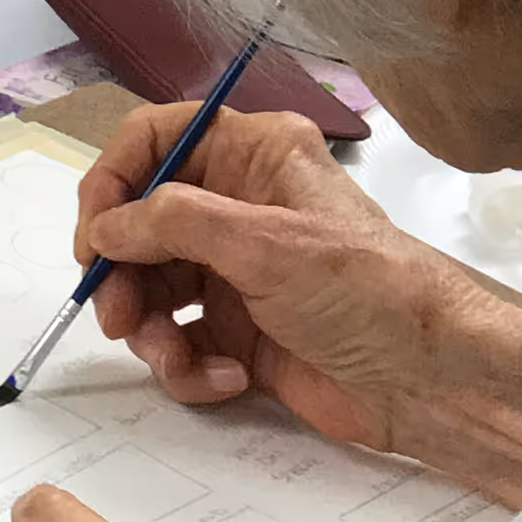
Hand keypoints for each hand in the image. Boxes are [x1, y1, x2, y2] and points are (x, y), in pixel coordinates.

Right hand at [75, 103, 521, 507]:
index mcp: (253, 157)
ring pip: (149, 292)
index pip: (155, 140)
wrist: (426, 381)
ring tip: (176, 358)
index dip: (113, 181)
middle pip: (138, 227)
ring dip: (151, 332)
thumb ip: (172, 224)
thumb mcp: (264, 244)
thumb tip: (105, 228)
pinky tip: (227, 378)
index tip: (94, 235)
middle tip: (119, 317)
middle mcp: (236, 208)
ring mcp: (233, 272)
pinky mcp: (234, 332)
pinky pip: (176, 343)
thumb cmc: (366, 292)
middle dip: (122, 276)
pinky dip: (187, 366)